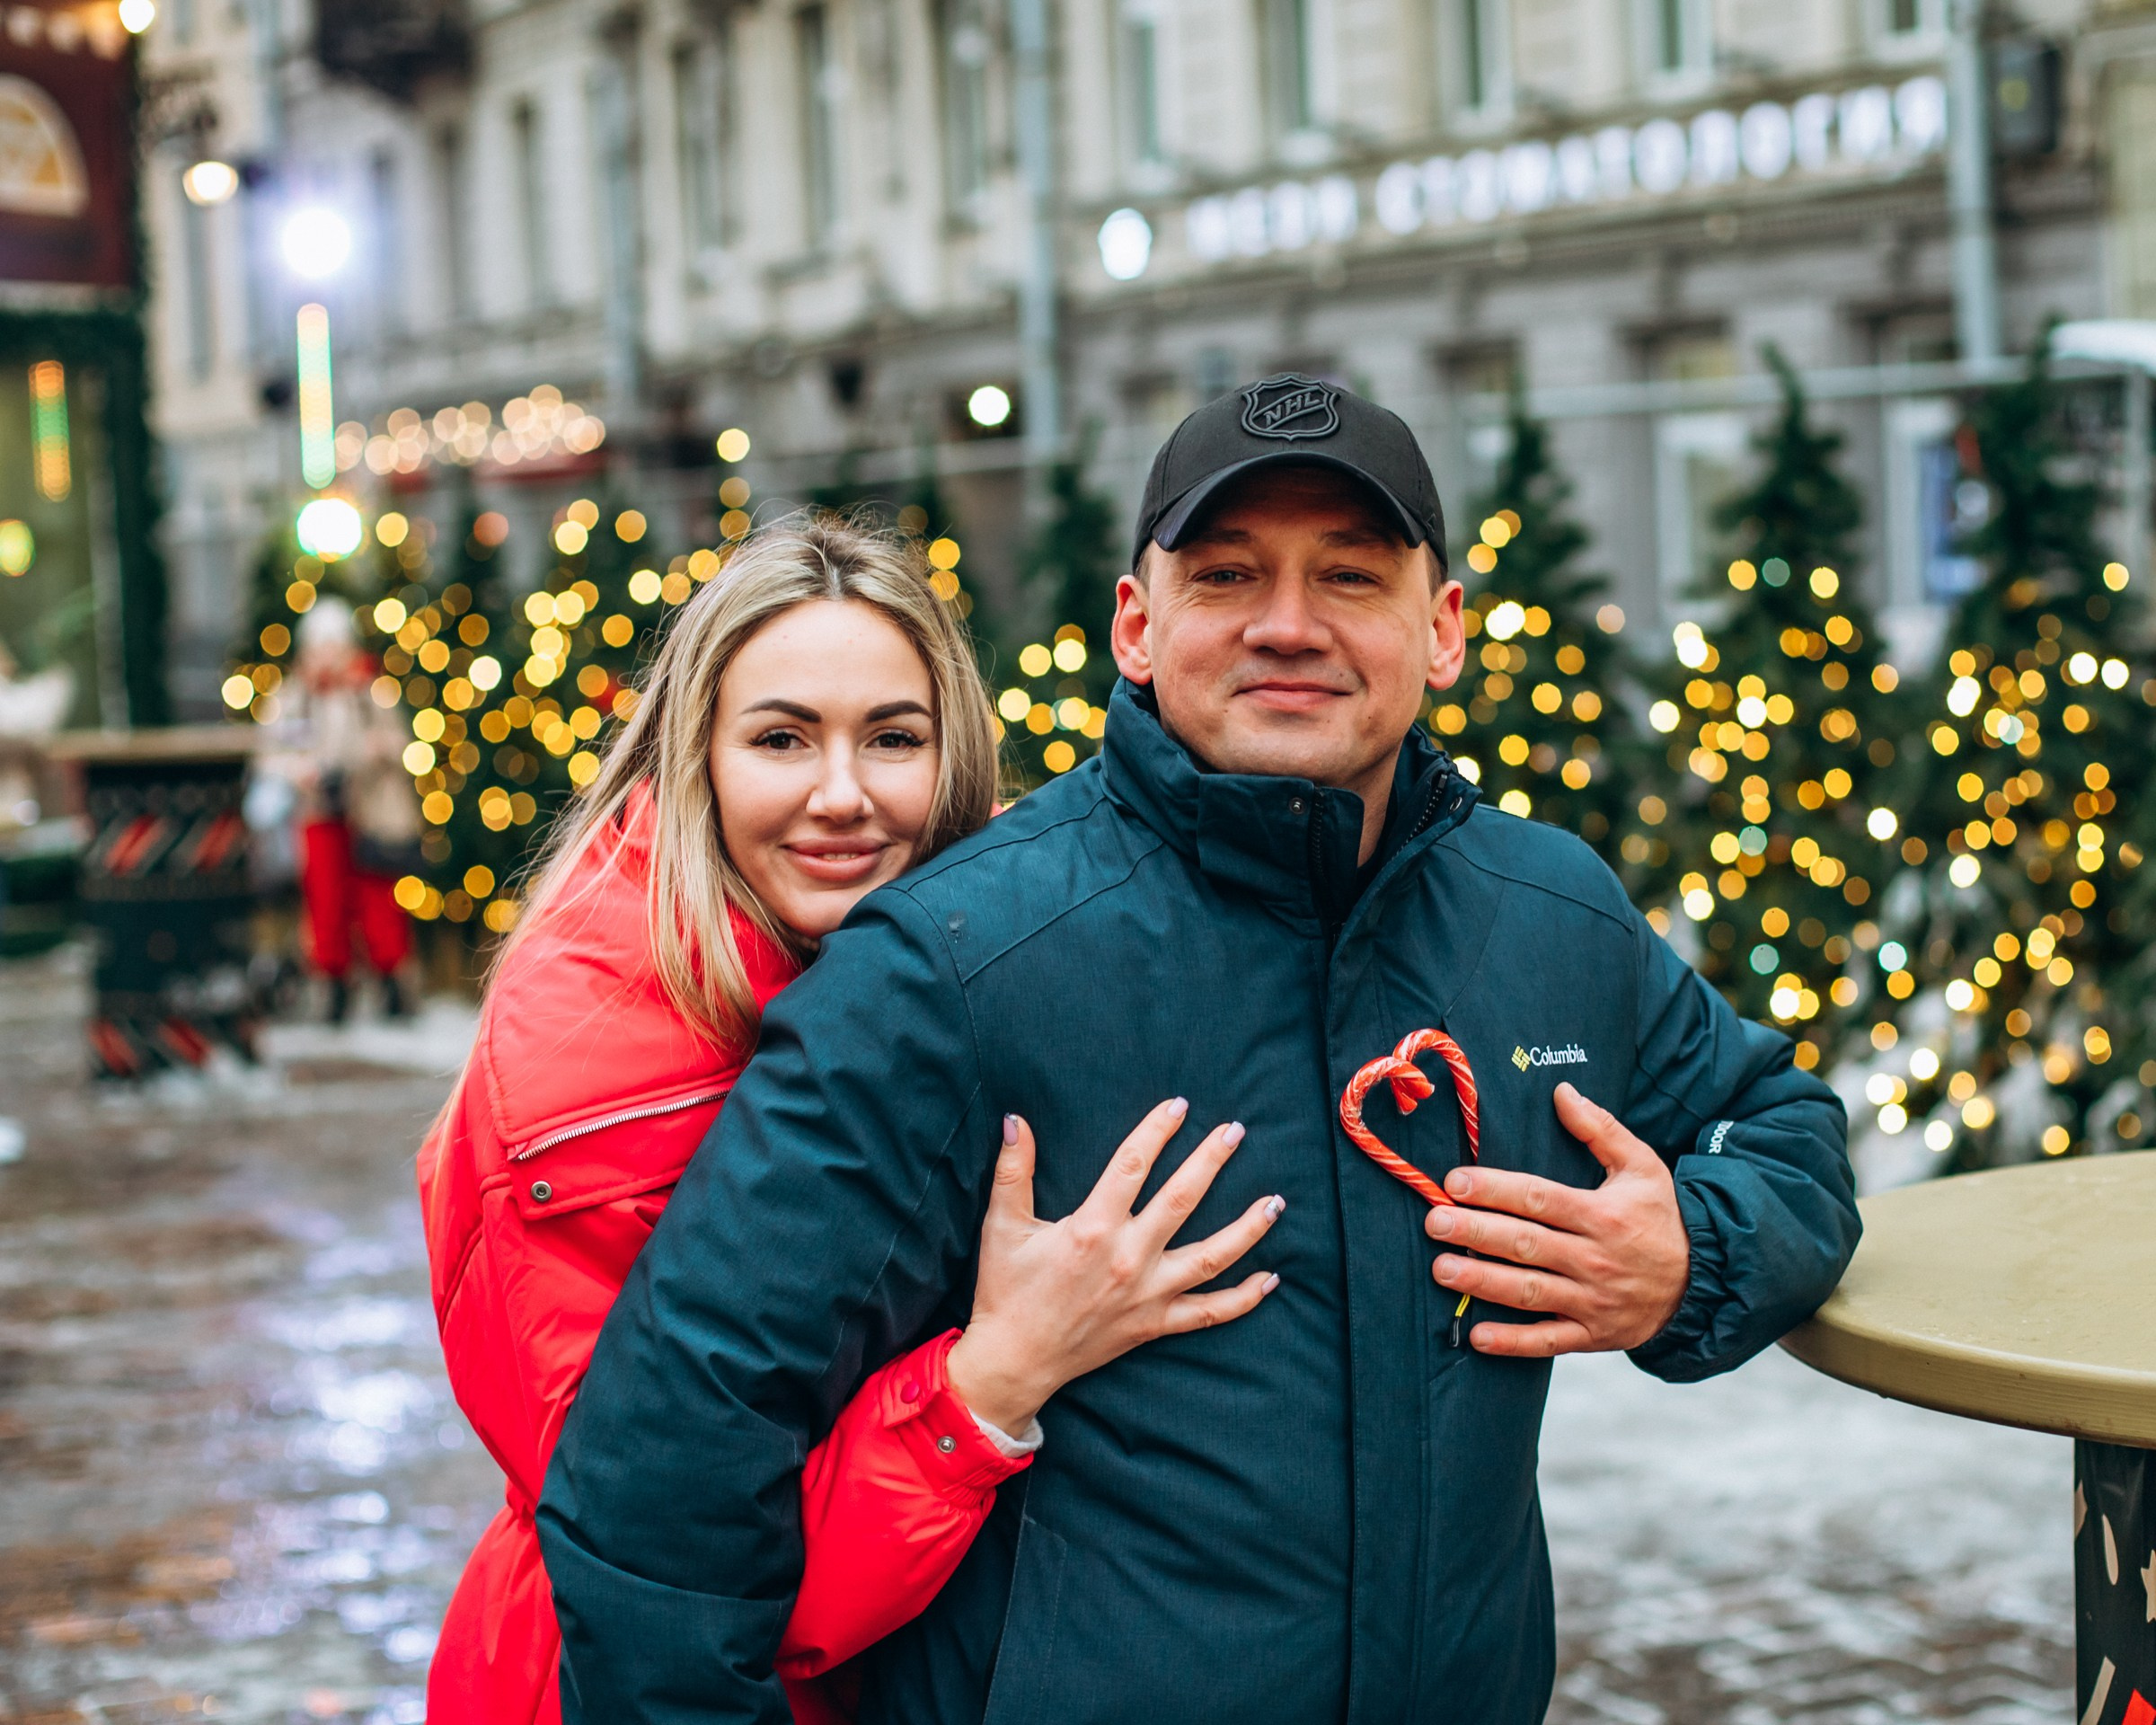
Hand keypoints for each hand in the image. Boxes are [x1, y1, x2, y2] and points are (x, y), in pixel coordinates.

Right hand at [947, 1098, 1282, 1433]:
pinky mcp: (1155, 1323)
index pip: (1132, 1166)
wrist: (1014, 1361)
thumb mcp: (1002, 1226)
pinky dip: (1244, 1298)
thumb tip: (1014, 1121)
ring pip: (1211, 1257)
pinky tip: (1271, 1278)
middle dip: (1211, 1161)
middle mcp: (1128, 1258)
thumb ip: (1013, 1171)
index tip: (1178, 1105)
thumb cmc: (1006, 1291)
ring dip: (1247, 1228)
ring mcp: (1148, 1294)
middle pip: (1182, 1200)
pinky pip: (1209, 1312)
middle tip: (1235, 1131)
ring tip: (1275, 1201)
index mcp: (1092, 1228)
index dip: (1156, 1131)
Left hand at [1424, 1081, 1687, 1357]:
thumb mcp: (1642, 1166)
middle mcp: (1595, 1258)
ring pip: (1530, 1292)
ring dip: (1484, 1283)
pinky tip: (1477, 1336)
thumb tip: (1562, 1091)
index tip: (1455, 1181)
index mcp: (1603, 1215)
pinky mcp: (1593, 1335)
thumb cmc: (1661, 1218)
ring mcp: (1593, 1301)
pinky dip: (1514, 1342)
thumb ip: (1600, 1129)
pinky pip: (1549, 1341)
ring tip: (1443, 1270)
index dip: (1495, 1190)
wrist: (1704, 1282)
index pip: (1540, 1200)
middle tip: (1435, 1222)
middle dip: (1477, 1233)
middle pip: (1527, 1244)